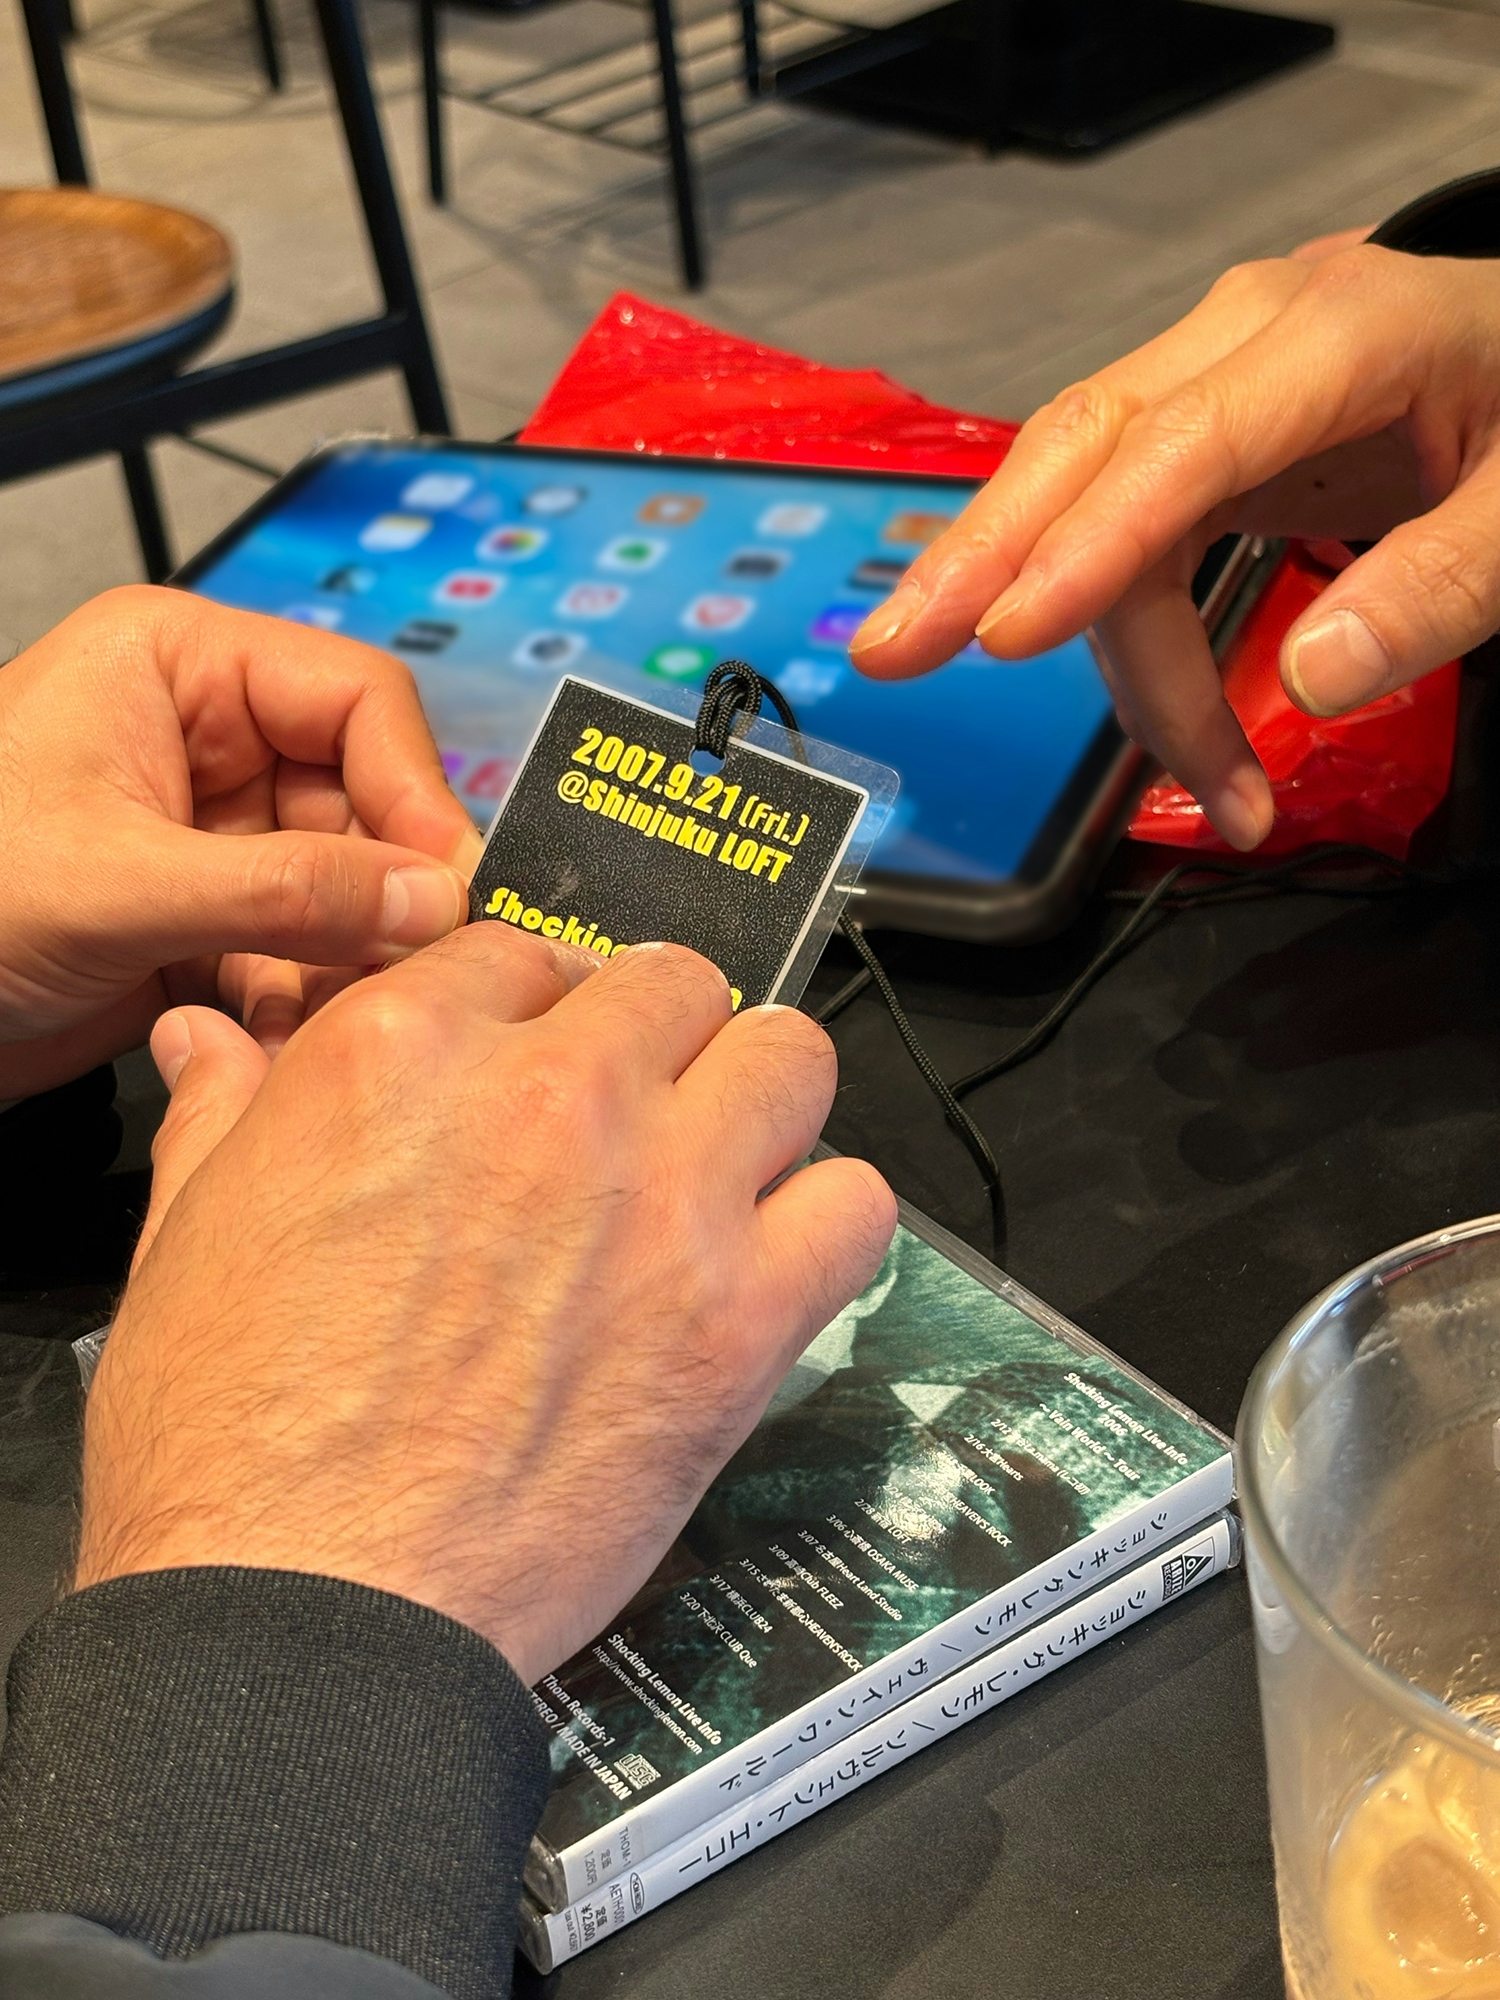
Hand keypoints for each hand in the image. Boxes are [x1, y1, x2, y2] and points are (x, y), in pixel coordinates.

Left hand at [0, 586, 478, 1094]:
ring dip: (347, 959)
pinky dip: (304, 1000)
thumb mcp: (118, 883)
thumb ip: (288, 892)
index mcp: (181, 669)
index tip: (451, 886)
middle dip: (384, 893)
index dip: (414, 791)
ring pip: (342, 889)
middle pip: (362, 803)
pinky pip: (300, 951)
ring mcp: (209, 838)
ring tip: (343, 1015)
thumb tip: (434, 900)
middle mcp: (209, 743)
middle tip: (420, 972)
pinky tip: (285, 1038)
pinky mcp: (204, 922)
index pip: (354, 700)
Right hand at [77, 930, 896, 1683]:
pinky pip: (855, 1205)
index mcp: (406, 1051)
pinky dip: (826, 1226)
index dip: (534, 1007)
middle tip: (634, 1115)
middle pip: (673, 984)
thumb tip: (209, 1038)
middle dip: (654, 1039)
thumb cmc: (228, 1443)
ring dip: (758, 1104)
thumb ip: (227, 1112)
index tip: (541, 1057)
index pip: (524, 952)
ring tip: (721, 1169)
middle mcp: (553, 1094)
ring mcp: (663, 1197)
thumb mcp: (187, 1238)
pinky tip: (774, 1267)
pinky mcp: (742, 1315)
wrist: (306, 1610)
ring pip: (791, 1057)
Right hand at [850, 240, 1499, 849]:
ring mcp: (1211, 376)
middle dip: (979, 560)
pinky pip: (1119, 521)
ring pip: (1085, 497)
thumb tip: (1312, 679)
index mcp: (1340, 330)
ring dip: (1089, 645)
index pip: (1179, 441)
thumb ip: (1441, 581)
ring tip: (1195, 780)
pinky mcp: (1200, 428)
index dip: (1087, 544)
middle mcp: (1246, 335)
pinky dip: (1123, 627)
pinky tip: (1161, 715)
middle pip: (1079, 445)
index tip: (1003, 638)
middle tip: (888, 656)